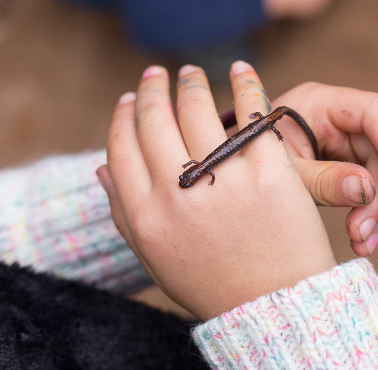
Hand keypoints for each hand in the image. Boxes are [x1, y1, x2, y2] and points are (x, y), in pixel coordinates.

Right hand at [98, 65, 338, 319]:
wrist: (276, 307)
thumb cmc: (214, 284)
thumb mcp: (156, 258)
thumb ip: (124, 213)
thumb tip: (101, 168)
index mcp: (146, 215)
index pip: (122, 147)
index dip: (124, 117)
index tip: (132, 99)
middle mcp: (178, 194)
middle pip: (156, 121)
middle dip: (154, 90)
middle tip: (159, 75)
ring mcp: (224, 179)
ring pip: (197, 110)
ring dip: (191, 83)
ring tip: (193, 73)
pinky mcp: (270, 170)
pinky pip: (252, 114)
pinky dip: (244, 85)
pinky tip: (239, 70)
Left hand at [244, 64, 377, 255]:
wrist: (226, 186)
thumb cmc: (245, 168)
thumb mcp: (281, 174)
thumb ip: (322, 180)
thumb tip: (367, 191)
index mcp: (321, 103)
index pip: (375, 112)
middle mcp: (342, 120)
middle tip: (362, 233)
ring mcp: (350, 146)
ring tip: (364, 246)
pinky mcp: (352, 171)